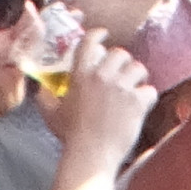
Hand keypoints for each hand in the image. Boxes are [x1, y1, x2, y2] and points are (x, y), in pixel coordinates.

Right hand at [49, 37, 159, 151]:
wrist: (91, 155)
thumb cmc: (70, 136)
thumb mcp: (51, 115)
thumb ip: (45, 98)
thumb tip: (41, 88)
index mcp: (81, 76)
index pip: (89, 43)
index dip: (98, 34)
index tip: (104, 34)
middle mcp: (102, 76)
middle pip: (120, 53)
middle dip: (122, 63)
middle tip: (121, 75)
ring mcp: (121, 87)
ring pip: (138, 68)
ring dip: (137, 77)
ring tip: (133, 89)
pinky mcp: (137, 100)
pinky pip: (149, 90)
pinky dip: (147, 98)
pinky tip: (141, 107)